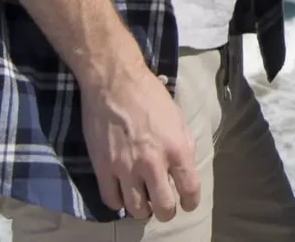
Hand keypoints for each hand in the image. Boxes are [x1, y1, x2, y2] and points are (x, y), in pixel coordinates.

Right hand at [81, 60, 200, 221]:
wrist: (115, 83)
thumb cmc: (150, 95)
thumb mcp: (178, 118)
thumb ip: (183, 146)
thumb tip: (184, 170)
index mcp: (177, 149)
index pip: (190, 190)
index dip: (191, 202)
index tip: (187, 203)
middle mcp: (153, 163)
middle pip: (164, 207)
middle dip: (167, 212)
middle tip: (164, 205)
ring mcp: (126, 168)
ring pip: (136, 210)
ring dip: (142, 210)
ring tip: (143, 202)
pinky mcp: (103, 168)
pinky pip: (111, 200)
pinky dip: (118, 203)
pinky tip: (123, 194)